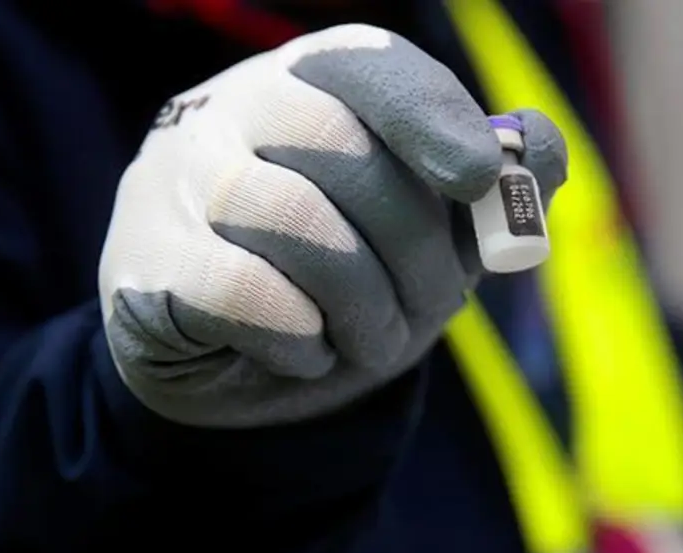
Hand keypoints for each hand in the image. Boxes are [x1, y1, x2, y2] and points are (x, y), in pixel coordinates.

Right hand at [99, 24, 567, 426]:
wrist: (243, 359)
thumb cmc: (353, 273)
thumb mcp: (438, 233)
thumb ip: (496, 189)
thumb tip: (538, 153)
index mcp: (313, 83)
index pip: (368, 64)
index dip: (431, 116)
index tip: (478, 177)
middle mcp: (234, 111)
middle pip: (338, 142)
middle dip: (413, 243)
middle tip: (439, 308)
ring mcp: (177, 183)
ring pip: (291, 216)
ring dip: (364, 301)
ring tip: (376, 341)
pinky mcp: (145, 267)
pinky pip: (241, 290)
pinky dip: (301, 338)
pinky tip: (308, 353)